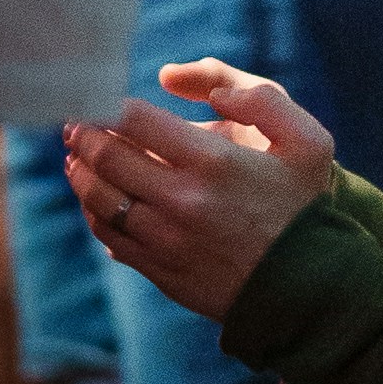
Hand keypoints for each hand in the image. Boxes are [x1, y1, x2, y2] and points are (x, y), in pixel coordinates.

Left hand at [63, 59, 335, 322]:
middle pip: (109, 157)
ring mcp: (166, 239)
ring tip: (74, 157)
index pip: (137, 120)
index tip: (100, 97)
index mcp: (213, 161)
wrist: (308, 291)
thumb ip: (263, 101)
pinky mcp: (160, 270)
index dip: (110, 103)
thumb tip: (213, 92)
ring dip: (80, 172)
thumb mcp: (309, 142)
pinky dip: (93, 212)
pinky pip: (110, 237)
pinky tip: (93, 198)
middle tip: (73, 124)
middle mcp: (182, 199)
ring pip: (100, 199)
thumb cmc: (305, 208)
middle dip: (84, 134)